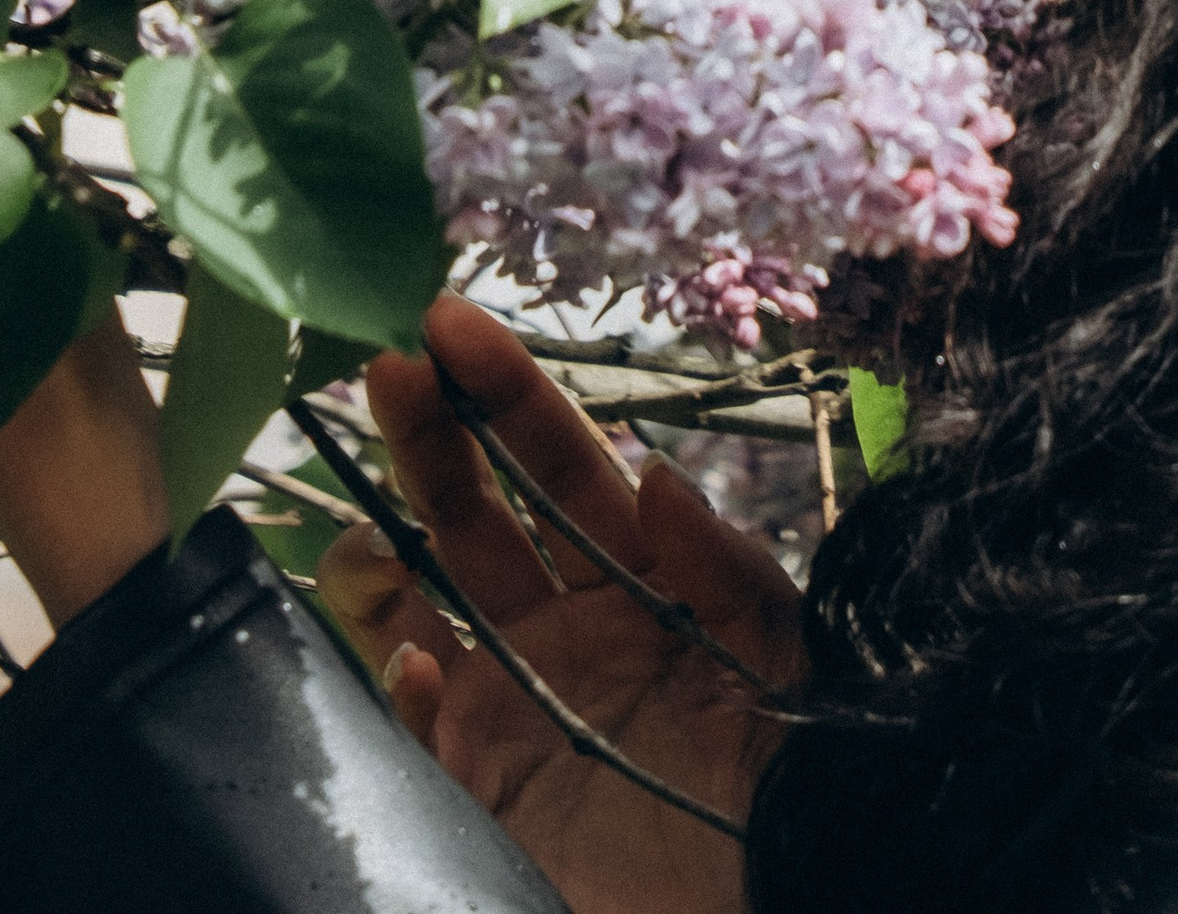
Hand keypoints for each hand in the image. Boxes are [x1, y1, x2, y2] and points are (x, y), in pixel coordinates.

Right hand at [320, 297, 802, 913]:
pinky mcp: (491, 782)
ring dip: (380, 554)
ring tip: (374, 537)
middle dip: (428, 436)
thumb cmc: (803, 759)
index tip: (449, 320)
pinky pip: (423, 724)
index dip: (504, 388)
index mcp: (639, 570)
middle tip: (387, 369)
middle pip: (474, 509)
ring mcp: (518, 697)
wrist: (792, 881)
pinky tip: (414, 659)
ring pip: (418, 604)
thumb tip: (651, 472)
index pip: (558, 458)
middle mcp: (565, 619)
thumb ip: (720, 563)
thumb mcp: (783, 644)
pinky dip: (402, 684)